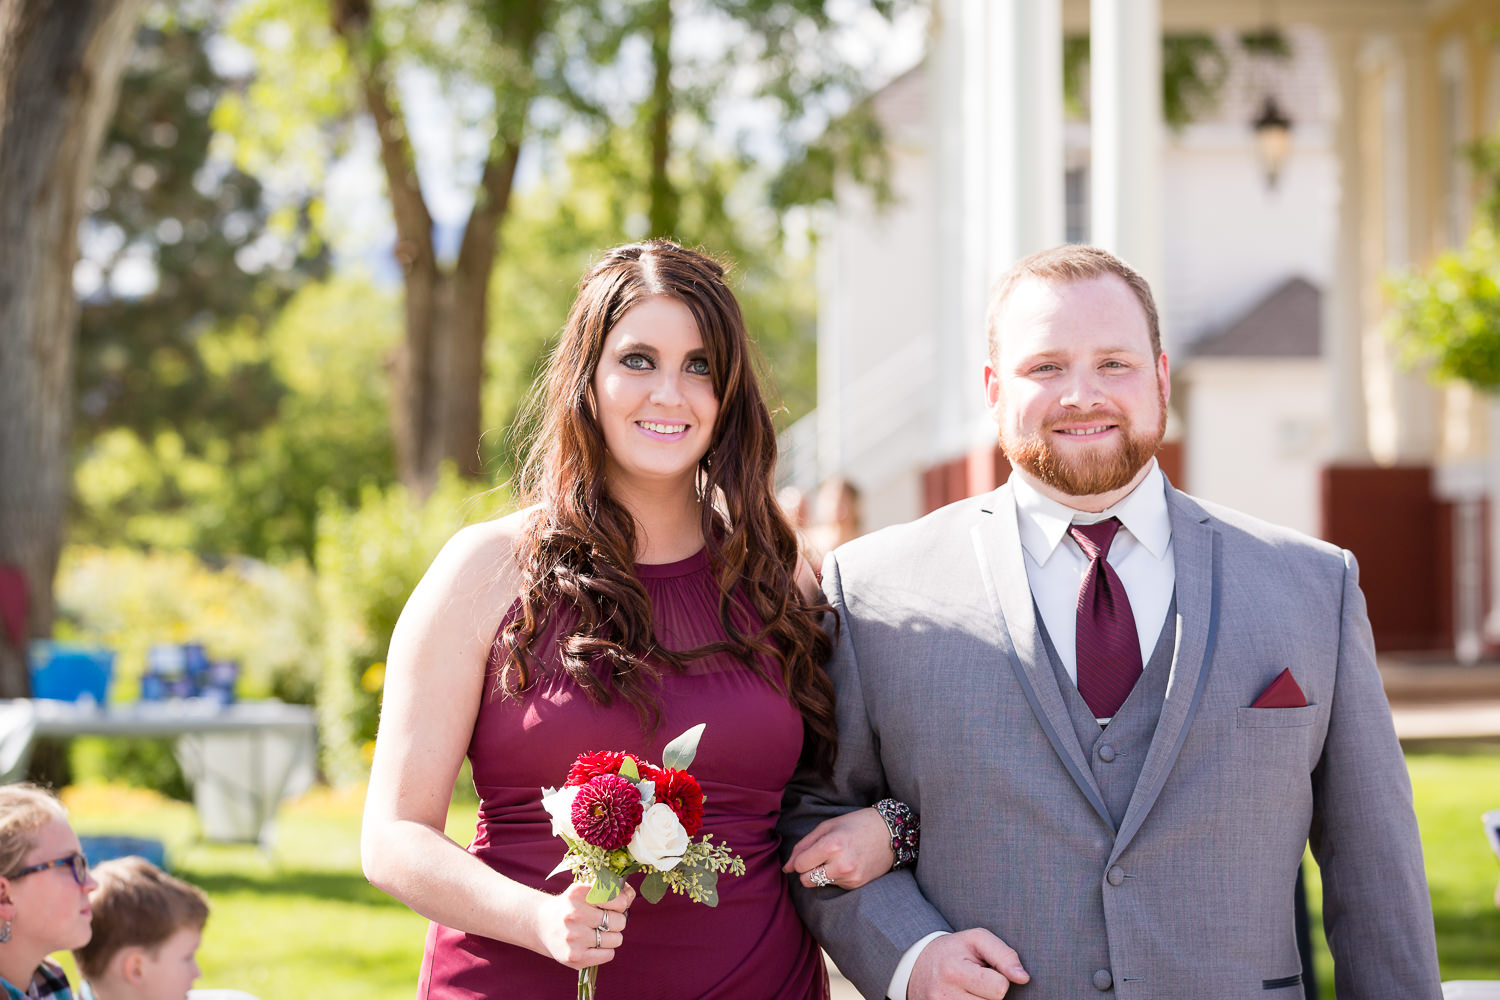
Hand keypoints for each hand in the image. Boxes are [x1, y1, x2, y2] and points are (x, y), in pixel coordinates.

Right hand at [532, 880, 634, 970]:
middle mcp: (574, 914)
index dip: (621, 903)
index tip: (612, 904)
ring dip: (612, 936)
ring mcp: (574, 937)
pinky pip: (608, 955)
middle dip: (617, 921)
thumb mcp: (586, 889)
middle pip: (620, 921)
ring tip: (598, 932)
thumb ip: (612, 889)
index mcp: (578, 892)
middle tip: (604, 920)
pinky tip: (594, 944)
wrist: (542, 924)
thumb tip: (631, 895)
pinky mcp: (574, 956)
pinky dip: (606, 950)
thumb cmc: (572, 905)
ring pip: (616, 939)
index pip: (619, 899)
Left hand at [783, 807, 893, 889]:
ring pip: (820, 885)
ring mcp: (850, 877)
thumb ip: (803, 846)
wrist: (890, 833)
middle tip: (818, 858)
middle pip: (806, 880)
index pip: (800, 865)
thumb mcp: (827, 827)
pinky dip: (836, 876)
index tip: (806, 854)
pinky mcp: (857, 885)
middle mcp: (841, 864)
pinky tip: (847, 863)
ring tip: (836, 858)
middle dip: (806, 871)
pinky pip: (834, 885)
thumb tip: (786, 867)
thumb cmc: (855, 825)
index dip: (799, 860)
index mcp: (831, 845)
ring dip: (822, 874)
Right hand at [907, 929, 1028, 998]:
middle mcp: (944, 995)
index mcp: (954, 971)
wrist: (917, 966)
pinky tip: (966, 998)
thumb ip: (1004, 954)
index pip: (999, 987)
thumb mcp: (976, 939)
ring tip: (970, 990)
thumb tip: (1023, 978)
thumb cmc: (954, 950)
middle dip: (990, 993)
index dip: (1000, 978)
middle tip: (976, 981)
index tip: (987, 970)